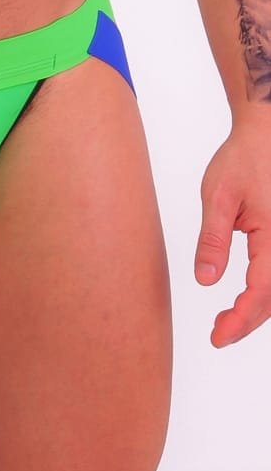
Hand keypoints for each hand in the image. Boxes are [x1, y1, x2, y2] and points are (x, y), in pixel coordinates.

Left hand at [195, 120, 270, 346]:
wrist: (266, 134)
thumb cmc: (243, 158)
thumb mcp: (217, 197)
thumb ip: (212, 240)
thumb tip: (205, 280)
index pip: (260, 292)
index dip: (240, 320)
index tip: (218, 336)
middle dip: (248, 321)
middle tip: (218, 333)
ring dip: (258, 309)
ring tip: (227, 320)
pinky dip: (266, 292)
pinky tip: (246, 299)